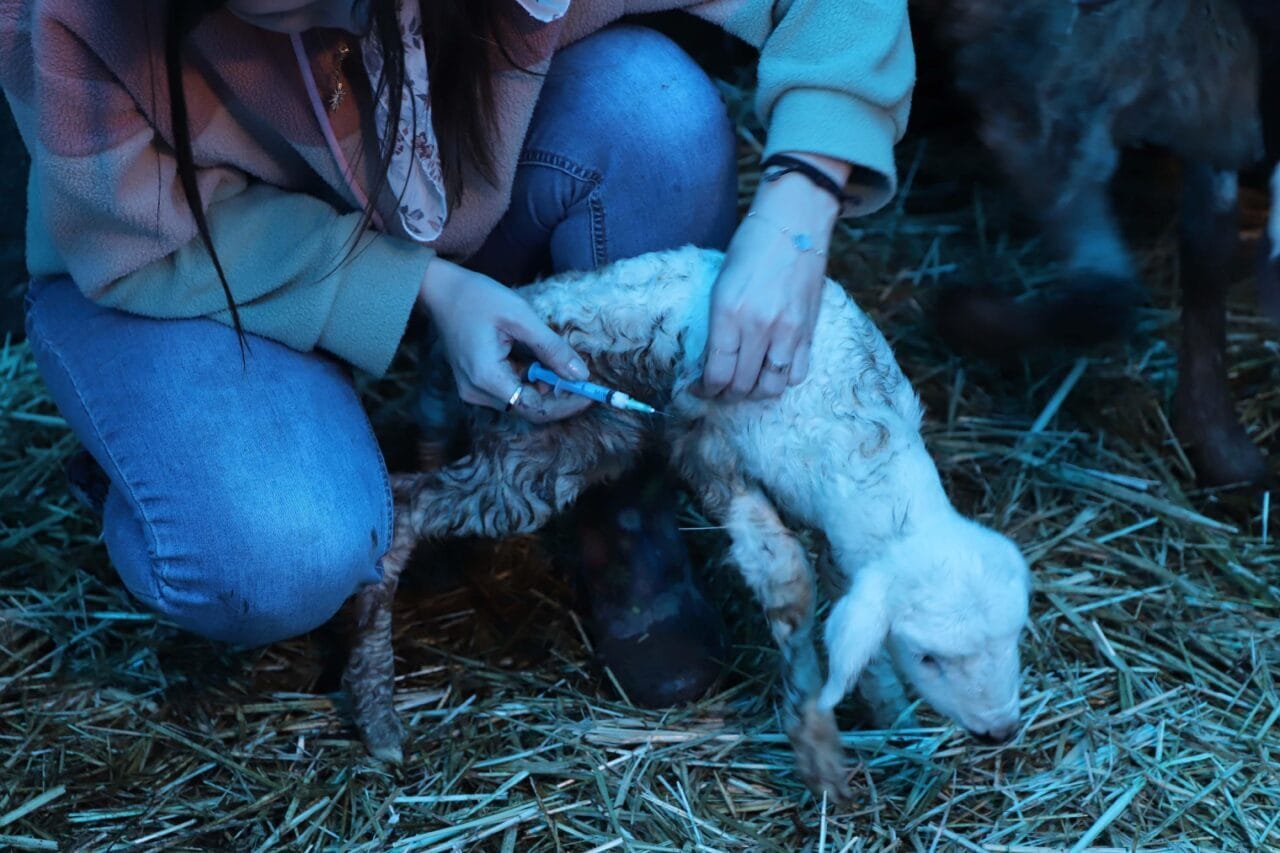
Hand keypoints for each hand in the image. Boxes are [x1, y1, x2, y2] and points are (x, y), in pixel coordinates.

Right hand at [419, 258, 593, 422]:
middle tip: (581, 378)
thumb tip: (581, 374)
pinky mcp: (474, 383)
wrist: (440, 290)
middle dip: (557, 395)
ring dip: (543, 385)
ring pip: (519, 400)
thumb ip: (551, 348)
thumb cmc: (478, 297)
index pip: (534, 408)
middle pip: (528, 407)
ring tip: (554, 359)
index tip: (591, 395)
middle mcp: (476, 392)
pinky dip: (528, 379)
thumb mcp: (521, 317)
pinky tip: (534, 358)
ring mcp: (473, 389)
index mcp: (486, 377)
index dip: (565, 405)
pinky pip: (508, 389)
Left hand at [696, 153, 848, 400]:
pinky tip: (771, 371)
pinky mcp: (809, 330)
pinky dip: (782, 379)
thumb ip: (719, 328)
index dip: (704, 390)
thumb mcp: (721, 287)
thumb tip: (713, 364)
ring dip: (754, 393)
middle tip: (718, 392)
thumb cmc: (750, 249)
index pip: (716, 373)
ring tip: (745, 386)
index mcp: (730, 313)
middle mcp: (760, 327)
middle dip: (725, 395)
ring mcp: (789, 331)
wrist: (794, 222)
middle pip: (742, 385)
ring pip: (772, 387)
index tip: (698, 390)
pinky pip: (797, 373)